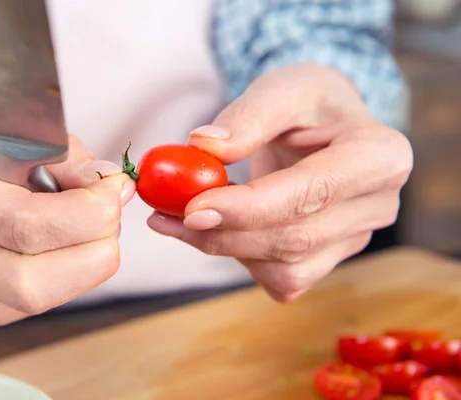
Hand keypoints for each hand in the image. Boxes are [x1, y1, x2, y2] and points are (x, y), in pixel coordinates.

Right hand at [0, 134, 134, 324]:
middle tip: (112, 218)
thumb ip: (67, 160)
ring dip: (90, 264)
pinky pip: (47, 302)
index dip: (88, 213)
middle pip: (33, 281)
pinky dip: (76, 274)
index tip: (115, 189)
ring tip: (96, 229)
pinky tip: (73, 247)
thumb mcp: (18, 143)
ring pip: (42, 299)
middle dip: (95, 249)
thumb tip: (115, 186)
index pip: (27, 224)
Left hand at [147, 63, 412, 301]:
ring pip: (284, 267)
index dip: (249, 207)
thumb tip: (202, 146)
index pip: (310, 192)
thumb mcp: (281, 87)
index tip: (192, 207)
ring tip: (179, 216)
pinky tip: (218, 228)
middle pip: (293, 238)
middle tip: (165, 214)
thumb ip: (246, 116)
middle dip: (223, 232)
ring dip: (223, 247)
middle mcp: (377, 205)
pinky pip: (280, 279)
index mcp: (379, 156)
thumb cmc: (306, 102)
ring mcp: (356, 239)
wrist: (321, 126)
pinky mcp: (329, 259)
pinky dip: (240, 258)